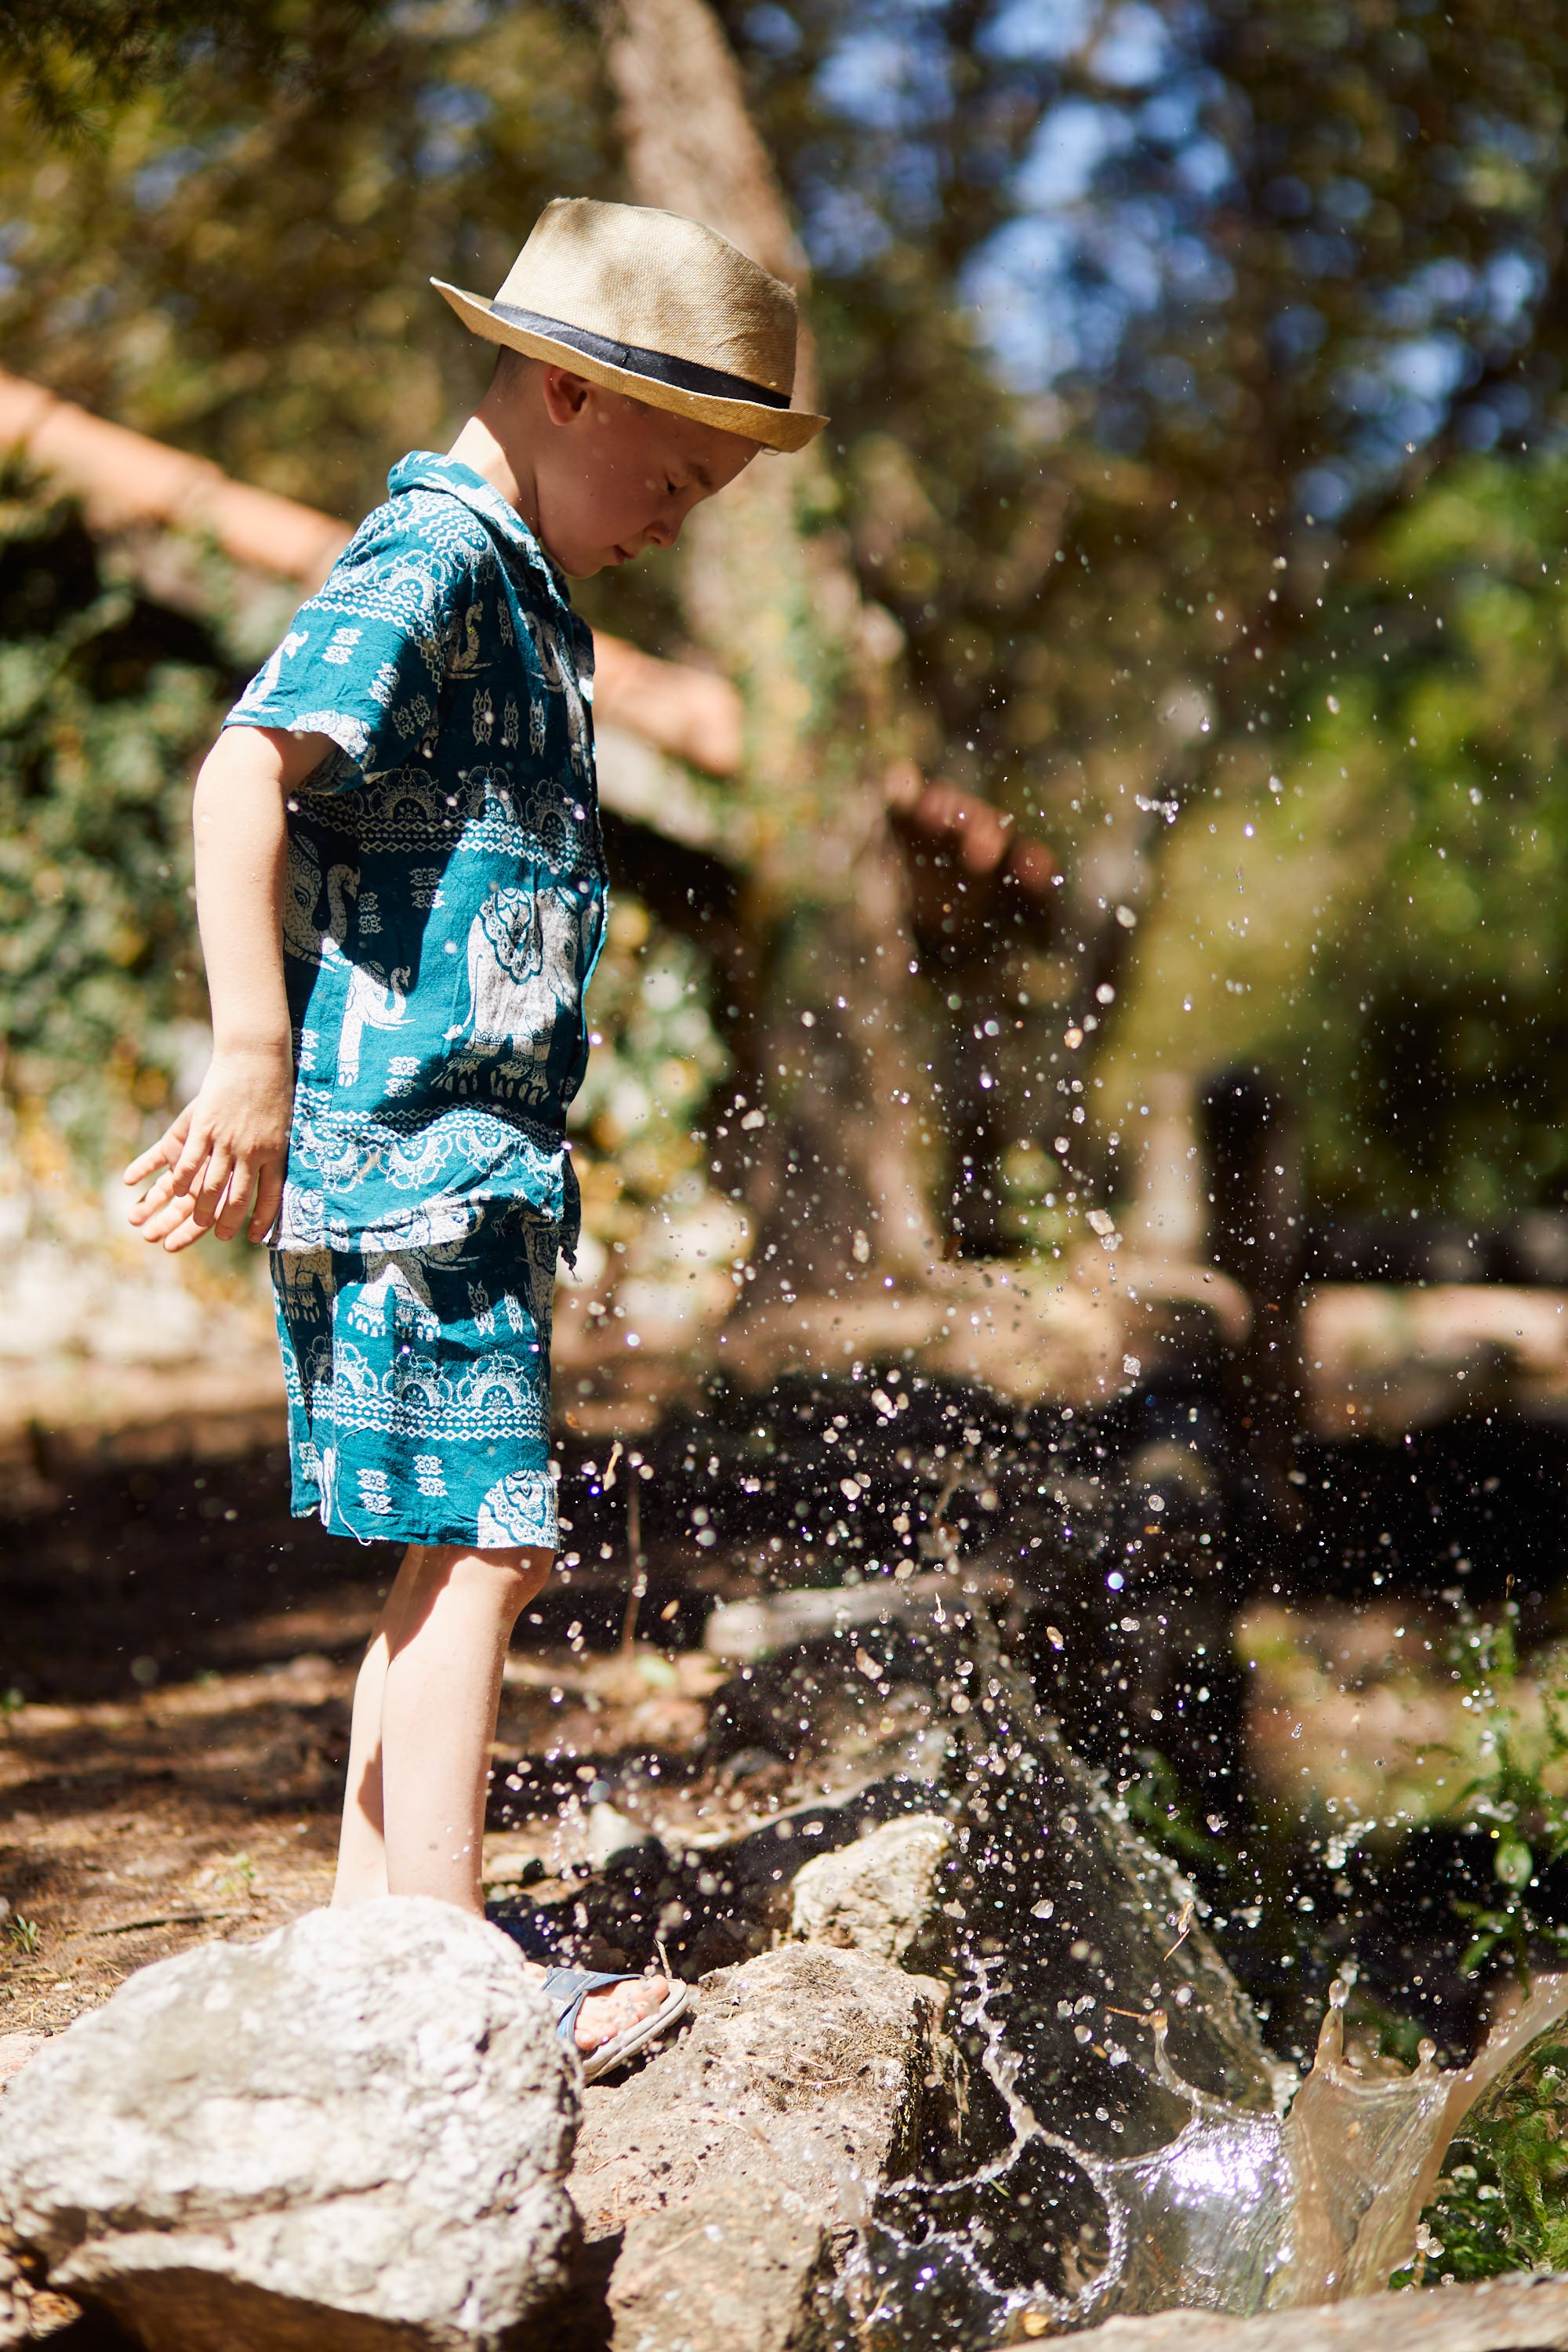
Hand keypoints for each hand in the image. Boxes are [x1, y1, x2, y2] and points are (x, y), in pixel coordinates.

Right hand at [124, 1045, 293, 1252]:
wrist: (256, 1057)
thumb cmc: (274, 1090)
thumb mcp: (284, 1124)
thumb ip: (277, 1151)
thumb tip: (277, 1174)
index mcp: (275, 1154)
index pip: (270, 1197)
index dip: (261, 1220)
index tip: (253, 1237)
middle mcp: (252, 1152)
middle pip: (238, 1197)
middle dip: (227, 1222)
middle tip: (219, 1235)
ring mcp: (227, 1140)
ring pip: (211, 1184)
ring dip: (201, 1207)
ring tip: (195, 1220)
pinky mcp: (205, 1127)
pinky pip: (189, 1161)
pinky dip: (181, 1179)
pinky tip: (176, 1191)